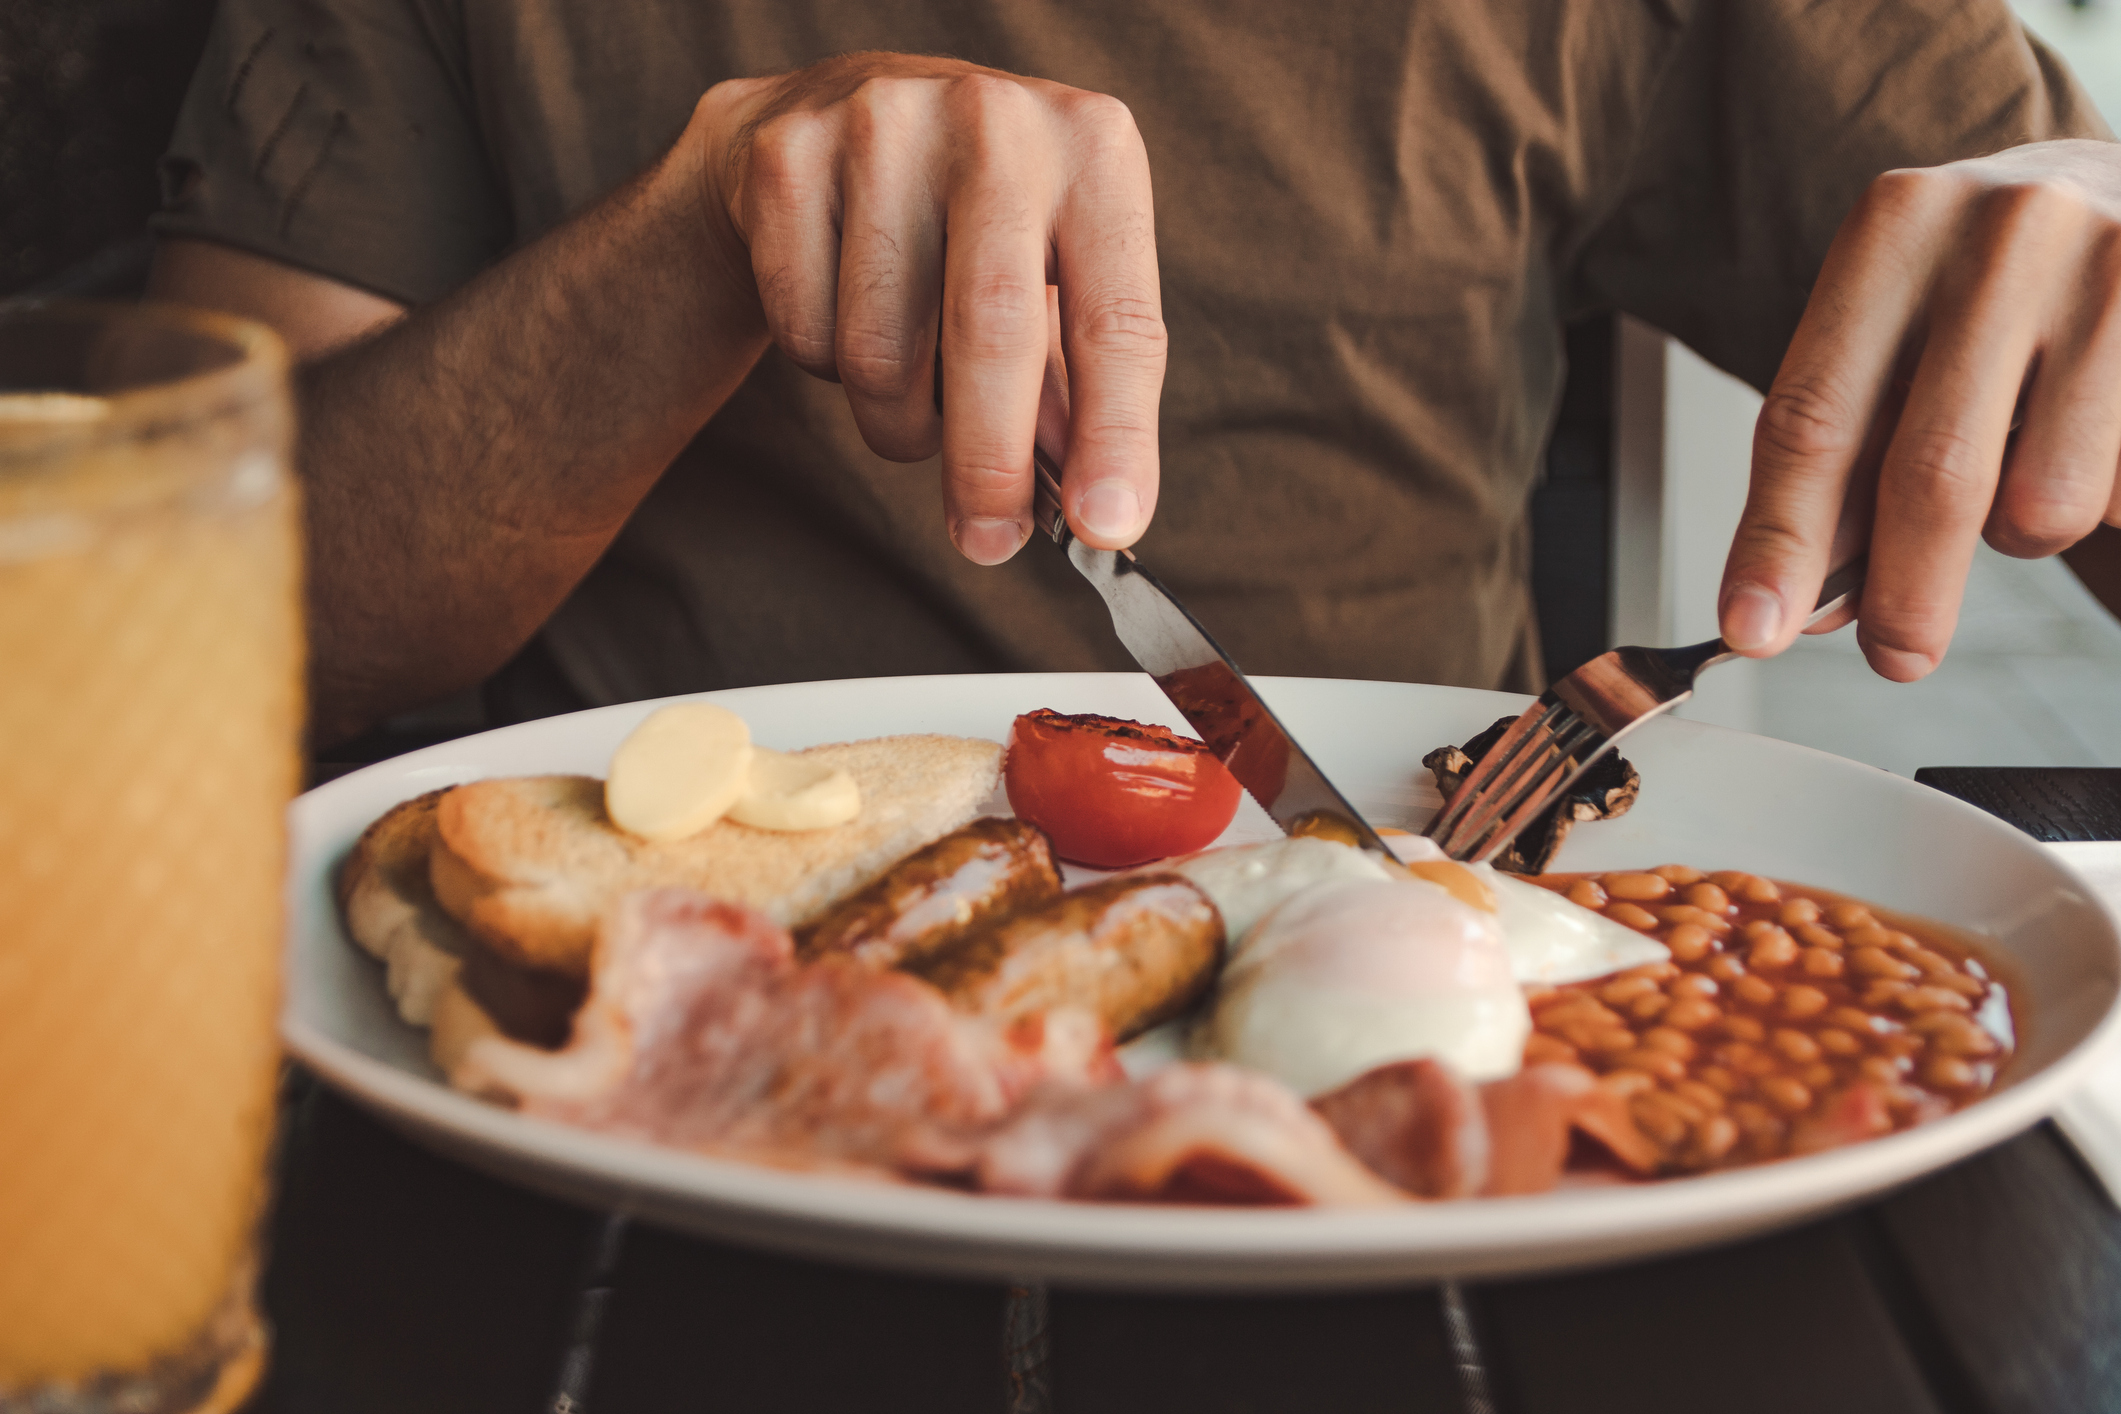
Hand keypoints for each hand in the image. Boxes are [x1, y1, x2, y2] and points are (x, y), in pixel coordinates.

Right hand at [689, 54, 1164, 562]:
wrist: (839, 118)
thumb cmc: (978, 227)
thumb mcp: (1057, 283)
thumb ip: (1075, 395)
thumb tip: (1091, 514)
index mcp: (1094, 151)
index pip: (1118, 320)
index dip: (1115, 435)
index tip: (1106, 526)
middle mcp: (994, 123)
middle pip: (991, 333)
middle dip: (990, 465)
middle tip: (987, 542)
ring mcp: (881, 127)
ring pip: (881, 353)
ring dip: (899, 423)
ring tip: (913, 393)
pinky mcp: (787, 158)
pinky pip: (807, 332)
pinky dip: (827, 370)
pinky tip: (847, 316)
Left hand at [1719, 138, 2120, 678]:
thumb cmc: (1996, 281)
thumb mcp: (1901, 336)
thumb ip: (1850, 456)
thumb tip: (1804, 599)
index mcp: (1897, 228)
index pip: (1814, 419)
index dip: (1779, 541)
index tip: (1753, 628)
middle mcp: (2005, 233)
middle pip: (1930, 472)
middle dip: (1905, 594)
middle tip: (1895, 654)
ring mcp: (2115, 267)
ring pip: (2046, 499)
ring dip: (2023, 535)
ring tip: (2025, 483)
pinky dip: (2099, 504)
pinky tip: (2094, 441)